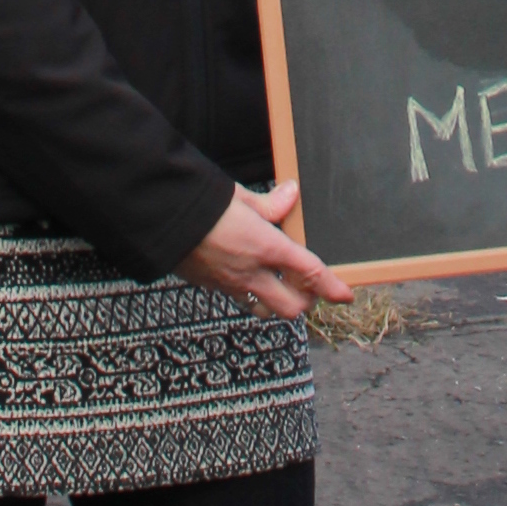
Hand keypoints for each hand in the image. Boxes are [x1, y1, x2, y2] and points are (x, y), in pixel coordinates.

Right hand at [178, 178, 352, 318]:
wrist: (160, 220)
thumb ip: (270, 204)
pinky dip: (253, 296)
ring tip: (281, 286)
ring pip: (266, 312)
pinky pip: (241, 301)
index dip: (332, 288)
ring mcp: (230, 284)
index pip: (310, 273)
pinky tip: (250, 278)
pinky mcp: (211, 287)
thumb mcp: (240, 197)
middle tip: (310, 287)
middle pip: (292, 307)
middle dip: (306, 301)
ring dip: (280, 304)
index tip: (346, 295)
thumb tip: (292, 194)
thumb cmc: (201, 204)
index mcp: (266, 246)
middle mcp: (251, 272)